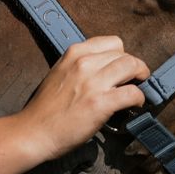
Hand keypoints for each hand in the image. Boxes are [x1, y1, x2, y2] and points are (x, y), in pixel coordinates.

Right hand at [15, 36, 149, 161]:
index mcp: (75, 53)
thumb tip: (103, 67)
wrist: (33, 131)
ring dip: (141, 77)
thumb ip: (79, 65)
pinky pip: (132, 92)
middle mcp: (84, 63)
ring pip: (132, 66)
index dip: (122, 55)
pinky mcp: (100, 103)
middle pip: (125, 54)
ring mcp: (93, 83)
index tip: (122, 67)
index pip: (112, 42)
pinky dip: (139, 98)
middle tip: (135, 79)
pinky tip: (135, 104)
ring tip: (138, 88)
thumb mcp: (59, 72)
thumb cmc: (45, 107)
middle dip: (135, 66)